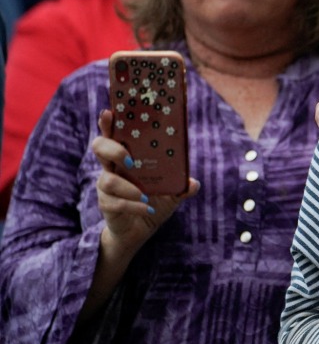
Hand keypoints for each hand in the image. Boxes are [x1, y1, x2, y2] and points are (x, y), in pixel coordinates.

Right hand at [91, 109, 198, 255]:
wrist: (139, 231)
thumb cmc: (152, 203)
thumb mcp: (171, 193)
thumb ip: (181, 186)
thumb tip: (193, 183)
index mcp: (125, 158)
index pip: (112, 135)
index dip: (108, 124)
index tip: (109, 112)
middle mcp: (111, 169)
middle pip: (99, 148)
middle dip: (113, 149)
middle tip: (131, 160)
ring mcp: (105, 187)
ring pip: (106, 180)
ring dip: (128, 187)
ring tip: (145, 194)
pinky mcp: (106, 205)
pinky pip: (115, 203)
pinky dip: (134, 205)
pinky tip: (147, 209)